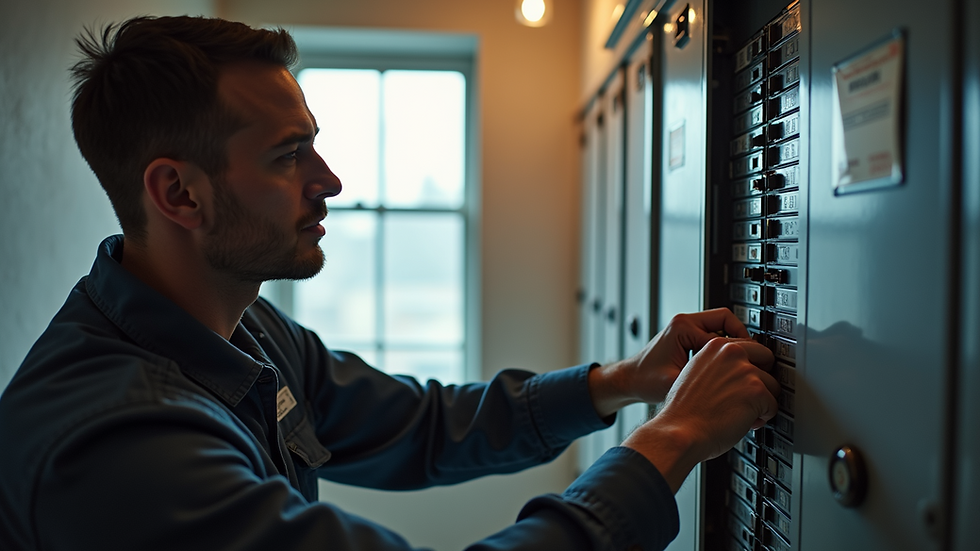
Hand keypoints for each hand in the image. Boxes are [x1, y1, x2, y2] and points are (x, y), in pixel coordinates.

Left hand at [588, 308, 751, 417]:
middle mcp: (684, 322)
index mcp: (682, 327)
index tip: (753, 363)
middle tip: (755, 360)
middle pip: (727, 321)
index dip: (741, 348)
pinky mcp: (686, 335)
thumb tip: (730, 385)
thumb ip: (702, 380)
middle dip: (743, 341)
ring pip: (722, 326)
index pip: (724, 330)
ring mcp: (685, 327)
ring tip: (744, 362)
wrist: (629, 380)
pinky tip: (728, 365)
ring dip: (733, 343)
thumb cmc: (645, 381)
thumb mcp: (676, 383)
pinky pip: (713, 335)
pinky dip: (723, 347)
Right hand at [621, 337, 778, 491]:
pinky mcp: (757, 391)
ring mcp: (746, 371)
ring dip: (761, 402)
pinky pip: (774, 406)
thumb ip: (717, 365)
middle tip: (749, 395)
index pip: (749, 345)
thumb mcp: (694, 373)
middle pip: (767, 359)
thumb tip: (735, 370)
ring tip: (741, 413)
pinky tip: (743, 421)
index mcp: (715, 346)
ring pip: (772, 386)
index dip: (752, 364)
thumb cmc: (683, 411)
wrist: (680, 431)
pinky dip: (762, 418)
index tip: (749, 376)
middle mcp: (731, 353)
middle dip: (762, 378)